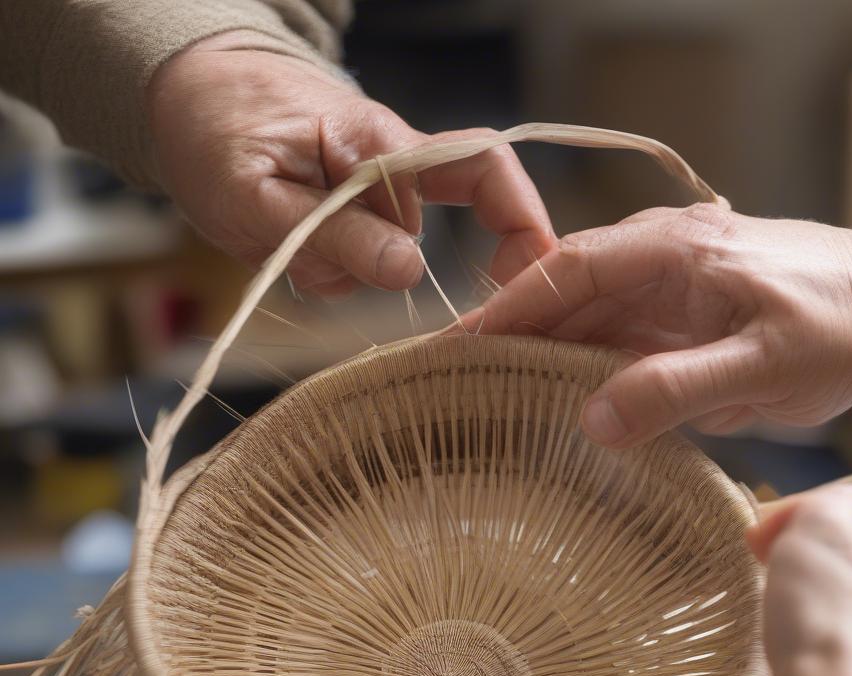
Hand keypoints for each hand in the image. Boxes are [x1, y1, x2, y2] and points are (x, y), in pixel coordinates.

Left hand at [148, 32, 554, 295]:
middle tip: (306, 259)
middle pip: (415, 245)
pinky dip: (326, 272)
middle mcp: (391, 170)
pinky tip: (290, 247)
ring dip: (335, 271)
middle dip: (366, 269)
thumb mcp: (260, 194)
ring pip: (379, 265)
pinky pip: (357, 267)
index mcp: (384, 147)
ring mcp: (372, 197)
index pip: (483, 168)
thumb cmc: (219, 130)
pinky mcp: (352, 219)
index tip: (537, 276)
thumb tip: (411, 271)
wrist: (189, 99)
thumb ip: (338, 234)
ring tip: (282, 240)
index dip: (524, 219)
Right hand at [469, 206, 851, 444]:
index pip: (568, 272)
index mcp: (674, 252)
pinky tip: (558, 405)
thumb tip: (590, 420)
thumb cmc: (843, 326)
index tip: (457, 347)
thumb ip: (675, 388)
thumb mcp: (763, 364)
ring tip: (489, 398)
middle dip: (510, 336)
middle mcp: (662, 264)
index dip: (508, 310)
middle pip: (565, 297)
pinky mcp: (682, 325)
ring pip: (587, 323)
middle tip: (455, 383)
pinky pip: (618, 347)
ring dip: (542, 358)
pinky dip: (583, 374)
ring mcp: (671, 294)